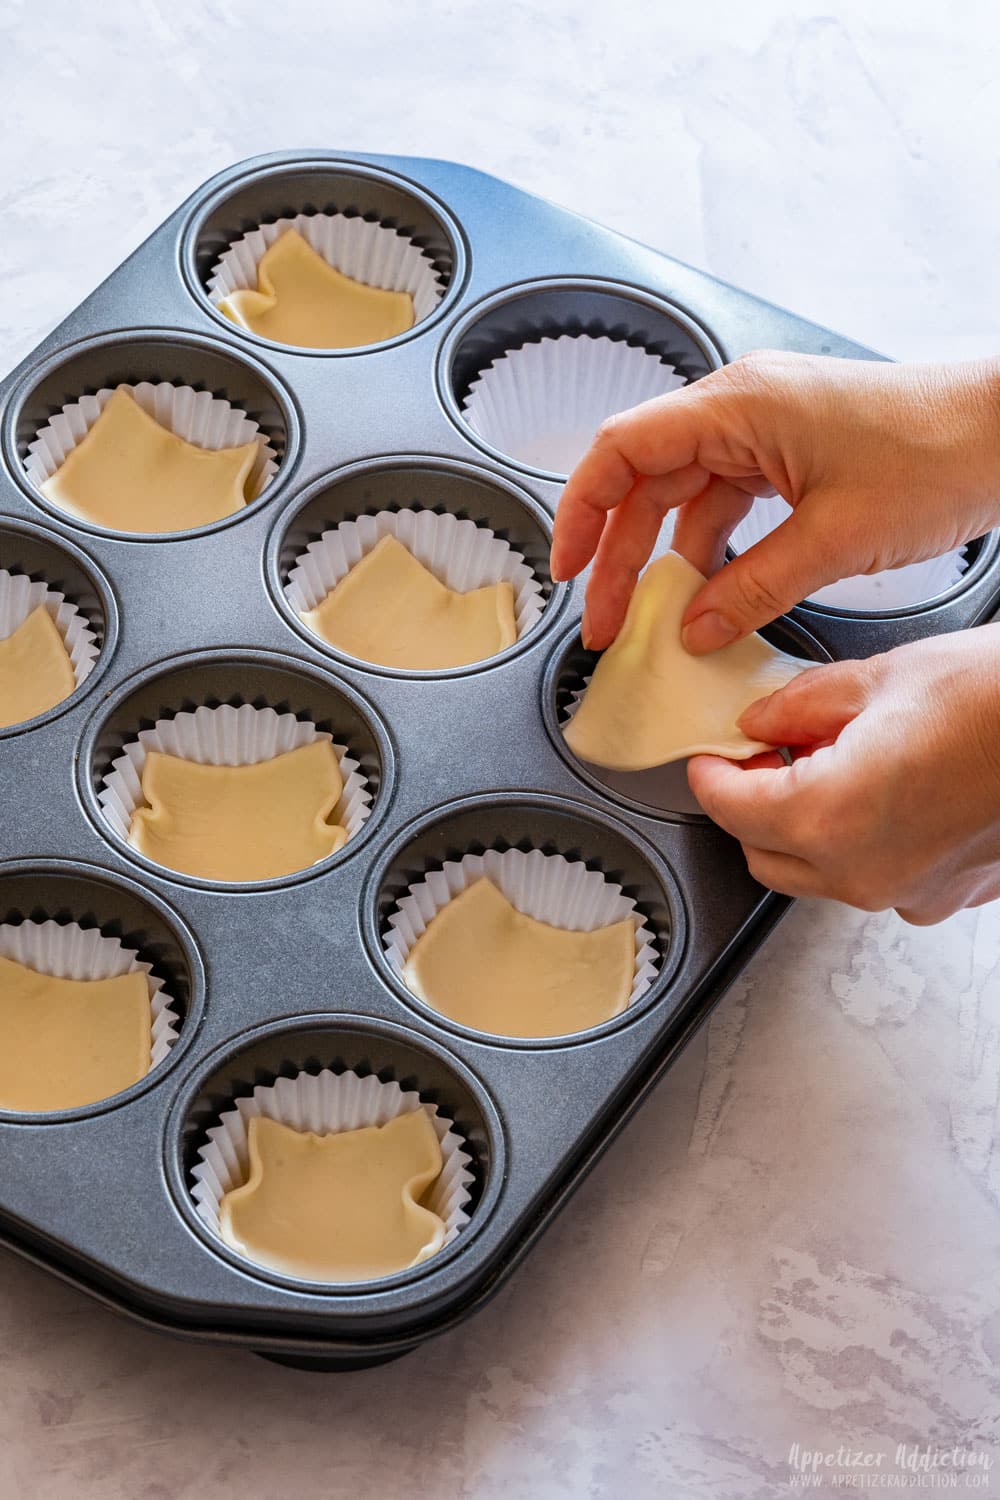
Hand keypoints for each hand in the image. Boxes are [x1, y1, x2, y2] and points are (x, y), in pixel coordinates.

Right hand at [550, 350, 999, 652]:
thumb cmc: (941, 452)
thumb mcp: (835, 539)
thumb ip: (752, 588)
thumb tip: (695, 629)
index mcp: (737, 406)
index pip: (621, 450)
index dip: (581, 511)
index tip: (569, 569)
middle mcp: (740, 408)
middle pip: (644, 481)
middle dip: (619, 556)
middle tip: (608, 622)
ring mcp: (764, 429)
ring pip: (683, 496)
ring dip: (663, 558)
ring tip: (651, 620)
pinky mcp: (788, 452)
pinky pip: (726, 502)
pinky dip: (711, 550)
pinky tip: (708, 595)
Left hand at [686, 627, 999, 923]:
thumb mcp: (881, 679)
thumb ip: (800, 706)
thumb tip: (760, 721)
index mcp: (833, 817)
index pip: (731, 810)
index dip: (708, 777)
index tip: (705, 758)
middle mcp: (866, 873)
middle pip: (766, 856)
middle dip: (750, 807)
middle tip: (761, 755)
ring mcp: (912, 892)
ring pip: (820, 873)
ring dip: (804, 827)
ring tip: (828, 761)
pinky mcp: (948, 893)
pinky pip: (879, 875)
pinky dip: (862, 840)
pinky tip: (884, 787)